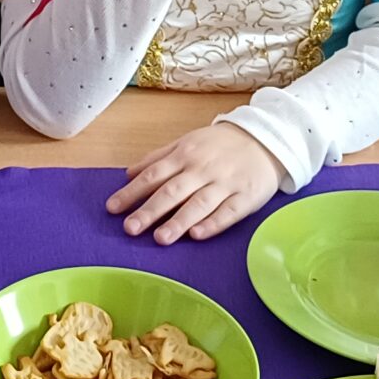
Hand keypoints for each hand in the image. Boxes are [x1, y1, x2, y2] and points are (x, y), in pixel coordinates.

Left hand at [106, 122, 283, 243]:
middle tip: (130, 229)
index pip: (154, 175)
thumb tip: (128, 174)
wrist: (266, 139)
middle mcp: (203, 169)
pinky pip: (229, 212)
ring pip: (200, 203)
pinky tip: (198, 235)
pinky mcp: (247, 197)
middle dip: (150, 211)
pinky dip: (213, 223)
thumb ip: (158, 158)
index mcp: (186, 154)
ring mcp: (226, 183)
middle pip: (173, 191)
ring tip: (160, 239)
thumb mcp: (187, 142)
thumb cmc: (220, 145)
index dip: (132, 192)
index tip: (112, 209)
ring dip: (179, 221)